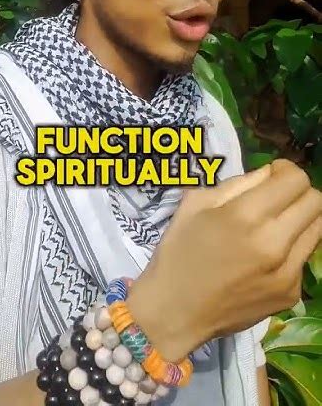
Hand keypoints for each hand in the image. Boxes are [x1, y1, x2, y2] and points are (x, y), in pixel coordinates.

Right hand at [127, 159, 321, 361]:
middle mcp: (274, 243)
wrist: (176, 312)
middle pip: (315, 201)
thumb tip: (268, 175)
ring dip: (300, 218)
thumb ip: (238, 183)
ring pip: (318, 228)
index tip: (270, 177)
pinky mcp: (291, 293)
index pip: (296, 180)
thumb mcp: (196, 203)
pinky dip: (291, 248)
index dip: (285, 170)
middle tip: (275, 198)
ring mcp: (287, 272)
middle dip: (297, 191)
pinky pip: (304, 257)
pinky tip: (265, 257)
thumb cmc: (179, 252)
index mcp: (246, 216)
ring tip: (274, 225)